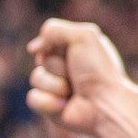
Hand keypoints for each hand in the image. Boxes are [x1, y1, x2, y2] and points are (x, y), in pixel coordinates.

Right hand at [26, 18, 131, 137]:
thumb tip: (32, 48)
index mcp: (78, 49)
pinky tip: (65, 106)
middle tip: (76, 74)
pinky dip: (49, 102)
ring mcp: (58, 87)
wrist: (105, 106)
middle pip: (41, 58)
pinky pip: (34, 98)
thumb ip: (54, 30)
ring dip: (55, 84)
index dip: (52, 44)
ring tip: (73, 92)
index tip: (68, 50)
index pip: (49, 39)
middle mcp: (68, 67)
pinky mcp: (50, 107)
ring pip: (36, 78)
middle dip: (56, 65)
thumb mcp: (83, 36)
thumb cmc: (99, 71)